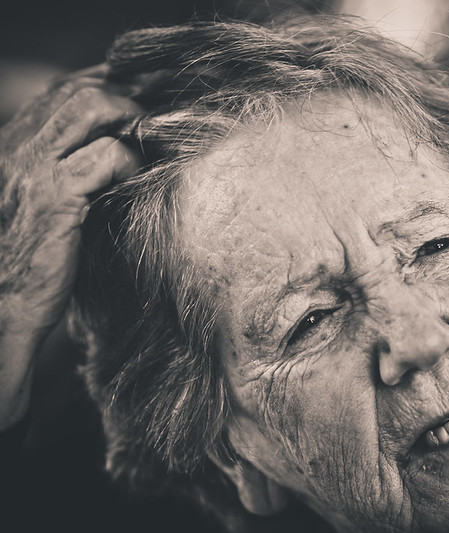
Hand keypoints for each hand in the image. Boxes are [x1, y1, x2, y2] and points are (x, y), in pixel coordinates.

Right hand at [0, 66, 141, 429]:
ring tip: (149, 146)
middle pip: (81, 87)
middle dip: (130, 93)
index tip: (148, 89)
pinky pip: (106, 156)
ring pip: (91, 106)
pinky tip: (139, 179)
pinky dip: (132, 161)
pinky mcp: (56, 198)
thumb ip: (72, 165)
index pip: (65, 88)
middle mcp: (20, 146)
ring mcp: (34, 168)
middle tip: (160, 115)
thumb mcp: (46, 200)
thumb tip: (123, 141)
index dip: (111, 82)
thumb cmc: (33, 257)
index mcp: (16, 143)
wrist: (4, 305)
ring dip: (131, 119)